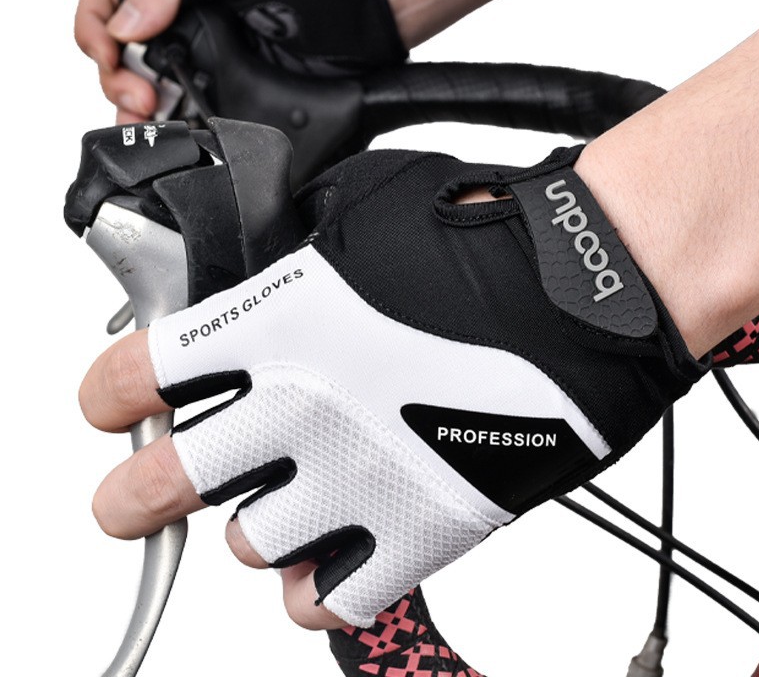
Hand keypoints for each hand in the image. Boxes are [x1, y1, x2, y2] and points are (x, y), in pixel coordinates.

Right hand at [74, 0, 407, 124]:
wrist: (371, 17)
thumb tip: (126, 26)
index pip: (107, 4)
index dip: (94, 29)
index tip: (109, 54)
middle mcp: (187, 33)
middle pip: (122, 62)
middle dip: (117, 83)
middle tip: (140, 98)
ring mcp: (211, 73)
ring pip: (153, 102)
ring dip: (140, 118)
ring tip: (154, 125)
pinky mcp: (238, 108)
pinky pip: (197, 129)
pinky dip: (180, 139)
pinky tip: (184, 140)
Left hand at [79, 144, 706, 628]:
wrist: (587, 283)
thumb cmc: (486, 236)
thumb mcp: (362, 218)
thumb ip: (290, 272)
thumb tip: (257, 299)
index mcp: (279, 321)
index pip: (136, 373)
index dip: (111, 393)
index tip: (116, 403)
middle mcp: (304, 407)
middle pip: (160, 483)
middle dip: (133, 493)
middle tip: (135, 493)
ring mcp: (360, 477)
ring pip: (247, 544)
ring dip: (255, 523)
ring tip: (288, 498)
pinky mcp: (424, 529)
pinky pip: (329, 601)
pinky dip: (317, 585)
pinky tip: (332, 550)